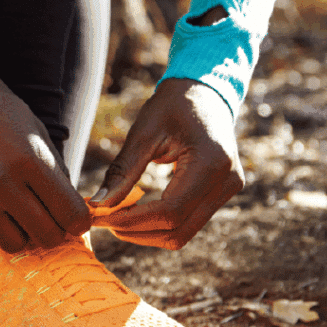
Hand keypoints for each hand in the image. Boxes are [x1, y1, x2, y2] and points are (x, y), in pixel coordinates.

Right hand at [0, 40, 91, 252]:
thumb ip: (54, 174)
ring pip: (13, 244)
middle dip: (54, 232)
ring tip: (20, 215)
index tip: (74, 217)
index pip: (71, 215)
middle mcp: (2, 182)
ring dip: (22, 233)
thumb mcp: (36, 133)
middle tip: (50, 220)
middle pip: (46, 237)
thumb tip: (71, 216)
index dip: (79, 222)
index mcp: (31, 160)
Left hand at [89, 78, 244, 248]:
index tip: (99, 218)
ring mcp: (228, 190)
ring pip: (183, 233)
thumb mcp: (143, 132)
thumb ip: (122, 170)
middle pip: (178, 231)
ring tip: (114, 216)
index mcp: (211, 163)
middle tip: (102, 220)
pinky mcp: (221, 194)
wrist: (205, 92)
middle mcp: (227, 182)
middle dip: (136, 232)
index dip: (131, 220)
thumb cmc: (172, 106)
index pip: (170, 212)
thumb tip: (98, 204)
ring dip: (145, 233)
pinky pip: (187, 222)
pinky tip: (133, 211)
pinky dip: (158, 224)